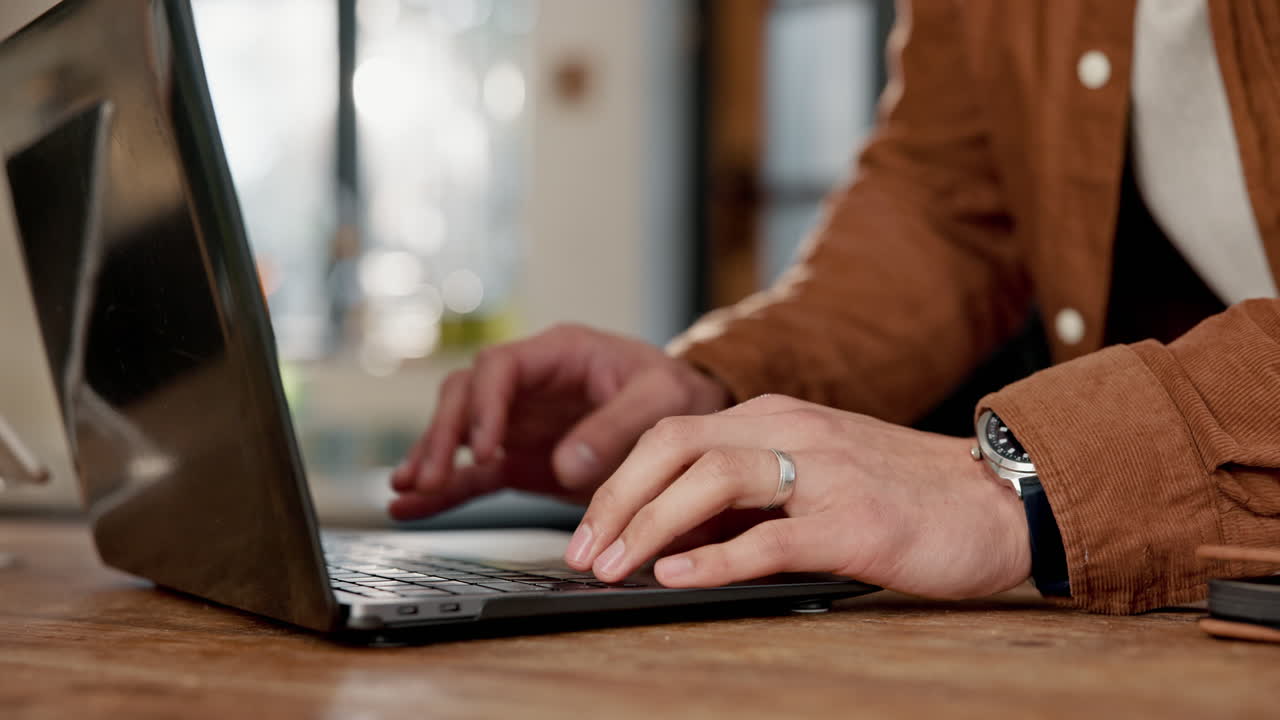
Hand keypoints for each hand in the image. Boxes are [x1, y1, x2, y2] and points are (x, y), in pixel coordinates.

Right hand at [389, 325, 731, 520]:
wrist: (690, 421)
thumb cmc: (679, 395)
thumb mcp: (662, 402)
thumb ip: (617, 427)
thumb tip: (567, 463)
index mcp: (560, 353)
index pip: (500, 366)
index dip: (485, 404)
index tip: (484, 446)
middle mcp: (530, 383)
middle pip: (466, 396)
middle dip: (442, 434)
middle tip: (429, 475)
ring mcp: (521, 421)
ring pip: (458, 431)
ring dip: (432, 457)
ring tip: (409, 490)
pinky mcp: (521, 458)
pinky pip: (472, 472)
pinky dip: (443, 489)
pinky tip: (410, 506)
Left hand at [564, 394, 1031, 599]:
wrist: (1000, 497)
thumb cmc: (904, 493)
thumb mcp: (816, 472)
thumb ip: (749, 492)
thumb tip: (674, 531)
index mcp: (776, 418)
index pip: (669, 436)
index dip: (616, 483)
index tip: (586, 529)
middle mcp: (791, 431)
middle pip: (672, 447)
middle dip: (613, 502)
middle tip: (581, 552)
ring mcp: (823, 472)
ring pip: (709, 482)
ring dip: (647, 526)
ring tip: (613, 566)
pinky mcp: (854, 521)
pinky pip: (768, 535)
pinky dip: (713, 557)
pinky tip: (677, 576)